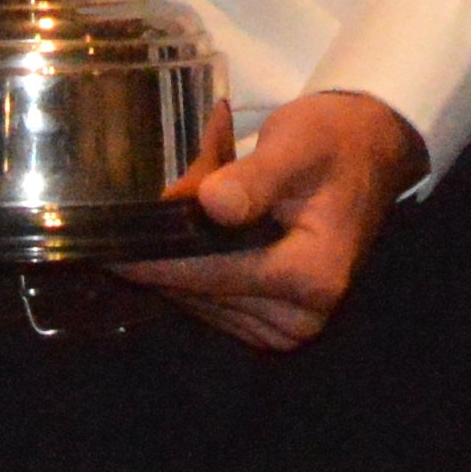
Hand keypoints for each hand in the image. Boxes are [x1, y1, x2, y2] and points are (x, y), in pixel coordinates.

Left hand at [114, 89, 426, 351]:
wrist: (367, 155)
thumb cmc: (331, 143)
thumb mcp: (298, 144)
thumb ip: (256, 177)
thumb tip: (211, 205)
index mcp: (311, 276)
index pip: (210, 274)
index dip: (154, 257)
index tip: (102, 242)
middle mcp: (300, 317)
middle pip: (198, 292)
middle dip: (168, 247)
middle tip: (162, 188)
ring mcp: (286, 328)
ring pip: (196, 300)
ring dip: (179, 256)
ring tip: (193, 197)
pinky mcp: (272, 325)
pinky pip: (208, 301)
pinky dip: (193, 266)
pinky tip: (200, 229)